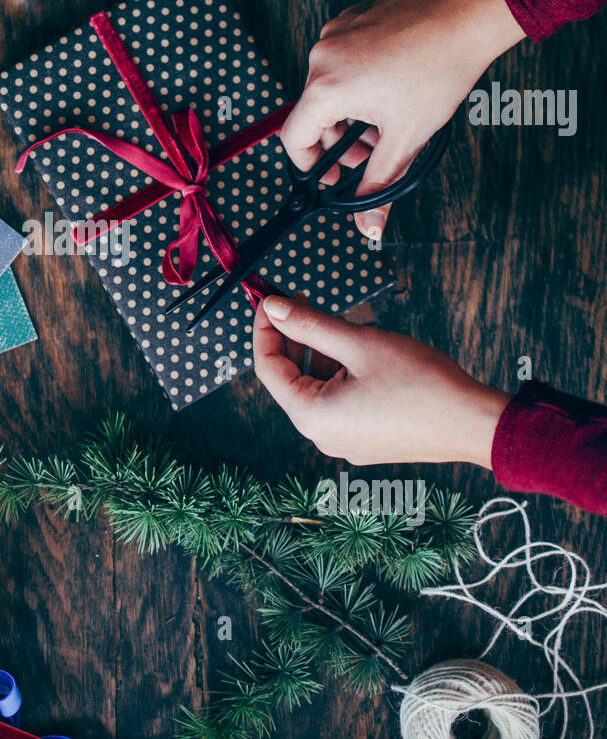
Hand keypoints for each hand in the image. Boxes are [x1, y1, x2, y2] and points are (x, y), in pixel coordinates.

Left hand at [253, 295, 509, 467]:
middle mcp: (322, 436)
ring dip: (322, 352)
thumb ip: (311, 324)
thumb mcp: (360, 343)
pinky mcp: (366, 438)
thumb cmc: (421, 384)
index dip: (265, 328)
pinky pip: (340, 400)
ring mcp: (345, 440)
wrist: (474, 423)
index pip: (268, 367)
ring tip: (343, 322)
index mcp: (312, 417)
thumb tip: (274, 307)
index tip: (270, 298)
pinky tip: (361, 348)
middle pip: (292, 378)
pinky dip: (341, 371)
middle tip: (302, 300)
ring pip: (318, 387)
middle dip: (295, 338)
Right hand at [281, 0, 525, 238]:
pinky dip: (358, 79)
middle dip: (341, 139)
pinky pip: (341, 60)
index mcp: (327, 87)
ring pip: (329, 87)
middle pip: (314, 113)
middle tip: (373, 150)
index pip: (294, 138)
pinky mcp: (351, 18)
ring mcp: (336, 33)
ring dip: (351, 110)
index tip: (332, 174)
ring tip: (387, 118)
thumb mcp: (407, 138)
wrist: (468, 16)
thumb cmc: (441, 68)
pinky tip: (391, 85)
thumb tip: (369, 225)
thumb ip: (380, 184)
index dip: (311, 165)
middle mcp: (323, 56)